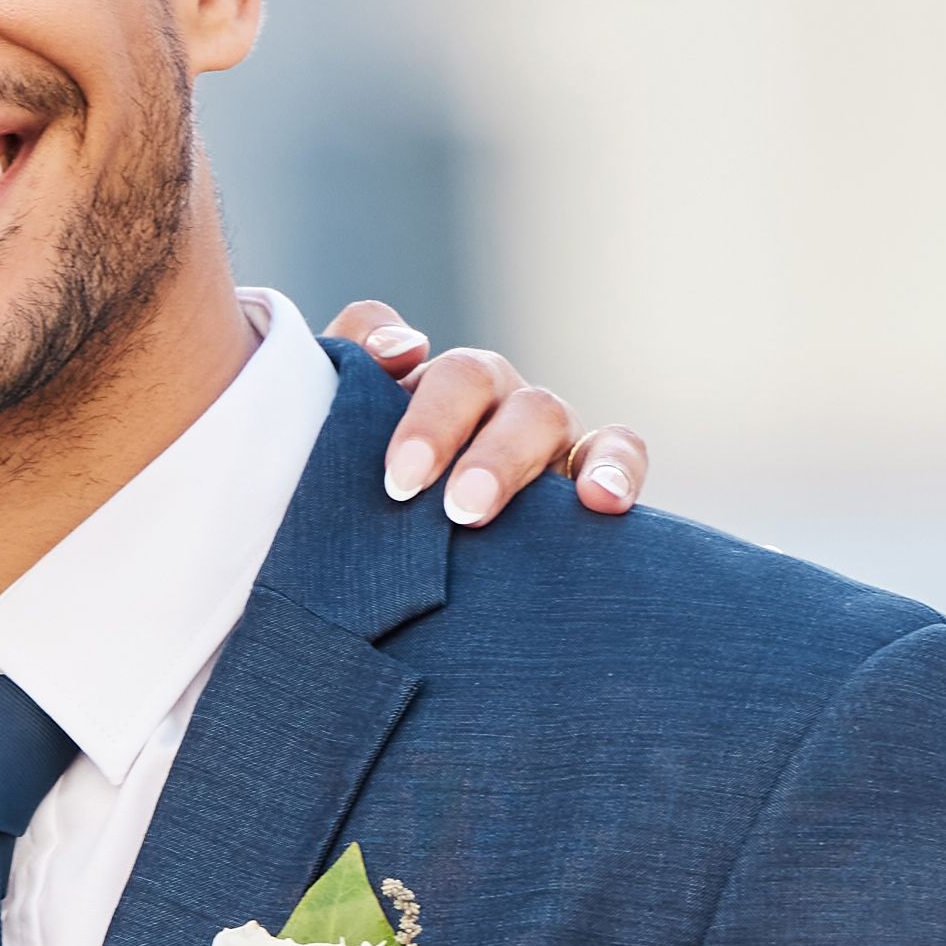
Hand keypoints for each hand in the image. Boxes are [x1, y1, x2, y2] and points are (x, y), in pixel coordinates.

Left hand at [336, 301, 645, 523]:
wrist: (408, 604)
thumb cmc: (368, 541)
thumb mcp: (328, 479)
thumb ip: (332, 401)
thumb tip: (395, 348)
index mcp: (402, 393)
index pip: (385, 341)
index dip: (377, 342)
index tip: (378, 368)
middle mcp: (476, 400)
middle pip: (467, 376)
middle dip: (435, 425)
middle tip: (402, 487)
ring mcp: (536, 432)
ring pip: (538, 411)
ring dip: (504, 457)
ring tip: (469, 511)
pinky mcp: (587, 471)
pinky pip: (617, 450)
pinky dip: (615, 467)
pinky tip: (600, 502)